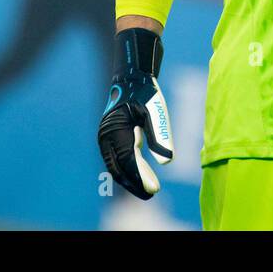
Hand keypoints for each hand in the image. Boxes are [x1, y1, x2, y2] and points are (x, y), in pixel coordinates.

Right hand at [97, 28, 173, 199]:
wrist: (131, 77)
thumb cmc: (145, 92)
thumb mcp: (156, 111)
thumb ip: (160, 135)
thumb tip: (167, 162)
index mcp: (115, 130)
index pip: (127, 161)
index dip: (139, 178)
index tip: (153, 190)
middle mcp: (106, 136)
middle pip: (118, 169)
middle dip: (134, 184)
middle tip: (152, 194)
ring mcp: (105, 137)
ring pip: (116, 166)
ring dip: (131, 179)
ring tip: (148, 189)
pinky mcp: (110, 137)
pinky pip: (117, 159)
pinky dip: (128, 169)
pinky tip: (141, 175)